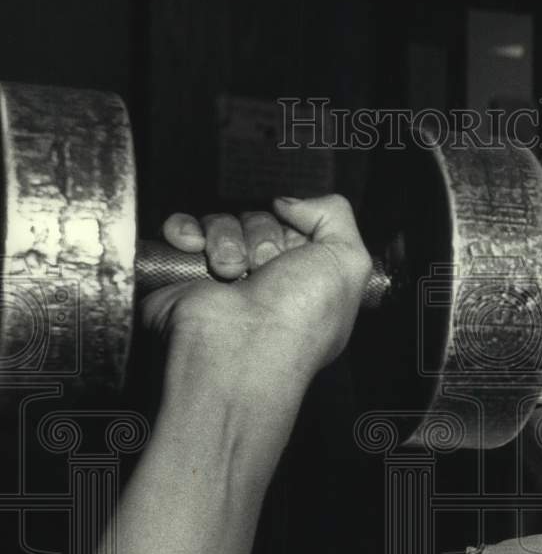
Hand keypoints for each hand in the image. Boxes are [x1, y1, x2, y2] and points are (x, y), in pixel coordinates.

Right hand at [147, 195, 371, 390]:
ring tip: (233, 273)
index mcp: (307, 279)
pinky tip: (195, 248)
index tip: (298, 250)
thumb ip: (336, 215)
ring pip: (222, 220)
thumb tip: (290, 202)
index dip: (297, 230)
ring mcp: (223, 277)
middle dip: (263, 236)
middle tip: (265, 269)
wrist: (240, 351)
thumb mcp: (349, 262)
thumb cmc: (300, 319)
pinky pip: (181, 229)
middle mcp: (266, 280)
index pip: (297, 226)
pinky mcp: (185, 276)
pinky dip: (186, 231)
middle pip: (259, 219)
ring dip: (227, 239)